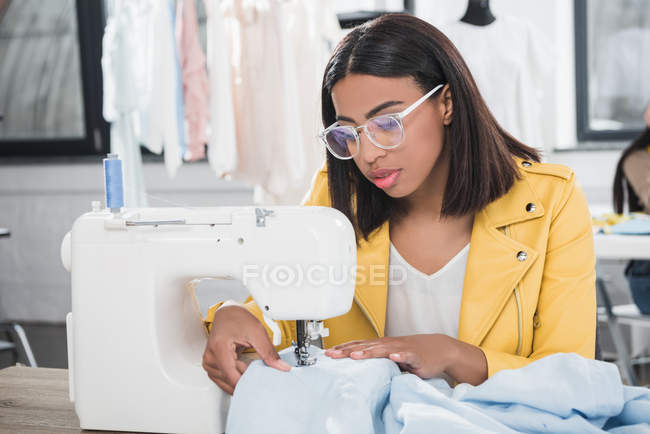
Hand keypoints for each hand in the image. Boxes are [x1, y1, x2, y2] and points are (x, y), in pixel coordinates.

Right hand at [202, 305, 290, 394]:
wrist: (227, 313)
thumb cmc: (238, 319)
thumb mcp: (257, 333)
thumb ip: (269, 353)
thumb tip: (282, 367)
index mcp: (219, 348)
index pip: (233, 377)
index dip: (249, 382)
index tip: (262, 384)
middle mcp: (210, 358)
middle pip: (230, 381)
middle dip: (248, 380)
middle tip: (262, 375)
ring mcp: (209, 363)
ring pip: (227, 383)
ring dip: (241, 379)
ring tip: (252, 369)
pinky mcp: (211, 366)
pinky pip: (224, 380)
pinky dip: (236, 378)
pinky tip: (245, 371)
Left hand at [324, 334, 456, 378]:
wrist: (440, 349)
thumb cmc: (414, 353)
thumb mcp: (392, 356)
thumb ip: (377, 359)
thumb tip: (360, 367)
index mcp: (382, 345)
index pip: (358, 345)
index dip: (343, 348)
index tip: (327, 353)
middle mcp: (389, 344)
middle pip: (365, 346)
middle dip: (347, 350)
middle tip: (332, 355)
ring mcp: (402, 348)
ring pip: (382, 350)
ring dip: (368, 352)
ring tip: (355, 355)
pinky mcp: (416, 356)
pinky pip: (406, 355)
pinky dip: (399, 355)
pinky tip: (393, 357)